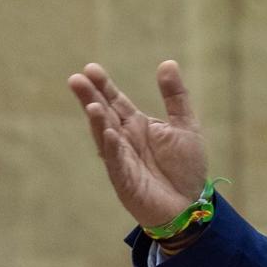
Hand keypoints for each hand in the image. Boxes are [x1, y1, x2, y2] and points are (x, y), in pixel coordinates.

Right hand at [68, 61, 207, 227]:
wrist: (190, 204)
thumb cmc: (185, 168)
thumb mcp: (186, 126)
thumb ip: (175, 96)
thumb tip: (167, 62)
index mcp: (138, 125)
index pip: (116, 101)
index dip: (104, 86)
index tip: (91, 68)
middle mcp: (125, 140)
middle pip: (105, 115)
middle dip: (91, 98)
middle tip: (76, 79)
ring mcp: (122, 160)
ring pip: (105, 137)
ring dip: (98, 122)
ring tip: (91, 105)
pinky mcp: (125, 180)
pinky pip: (116, 162)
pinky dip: (112, 148)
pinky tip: (109, 134)